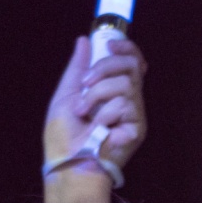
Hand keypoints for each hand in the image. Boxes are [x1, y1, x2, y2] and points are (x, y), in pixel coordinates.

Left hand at [43, 31, 148, 180]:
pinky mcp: (138, 128)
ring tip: (85, 113)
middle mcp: (128, 99)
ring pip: (125, 83)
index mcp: (113, 90)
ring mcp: (134, 114)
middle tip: (86, 83)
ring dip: (97, 95)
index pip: (131, 61)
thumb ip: (77, 68)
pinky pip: (125, 104)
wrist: (68, 162)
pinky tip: (100, 129)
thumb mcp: (66, 94)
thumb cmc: (63, 137)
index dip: (126, 48)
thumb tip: (84, 40)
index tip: (109, 44)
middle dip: (105, 67)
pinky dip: (106, 114)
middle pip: (131, 64)